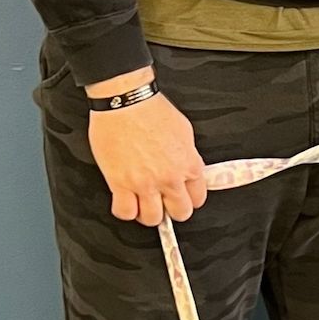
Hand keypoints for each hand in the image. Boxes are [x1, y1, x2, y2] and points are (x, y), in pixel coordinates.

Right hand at [85, 76, 208, 224]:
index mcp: (189, 164)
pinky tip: (125, 200)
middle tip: (163, 202)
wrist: (126, 101)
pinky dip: (125, 210)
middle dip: (172, 210)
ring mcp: (145, 183)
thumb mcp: (184, 131)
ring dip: (148, 213)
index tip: (181, 196)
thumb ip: (188, 155)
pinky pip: (125, 212)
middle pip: (180, 213)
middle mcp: (170, 177)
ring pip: (152, 218)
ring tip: (143, 202)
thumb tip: (187, 168)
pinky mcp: (120, 183)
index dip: (189, 198)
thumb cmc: (151, 110)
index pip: (198, 198)